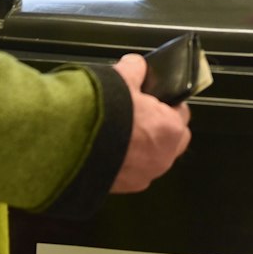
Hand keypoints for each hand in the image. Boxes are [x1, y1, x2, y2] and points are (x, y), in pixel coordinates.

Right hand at [109, 53, 191, 192]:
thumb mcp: (121, 78)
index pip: (182, 113)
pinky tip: (107, 149)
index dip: (167, 103)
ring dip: (141, 148)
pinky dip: (123, 162)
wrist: (70, 146)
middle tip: (139, 116)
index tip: (154, 99)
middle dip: (159, 129)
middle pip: (172, 140)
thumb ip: (135, 69)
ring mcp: (142, 176)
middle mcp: (162, 157)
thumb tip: (136, 65)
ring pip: (151, 159)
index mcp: (170, 129)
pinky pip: (130, 173)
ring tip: (119, 133)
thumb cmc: (102, 114)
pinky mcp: (122, 188)